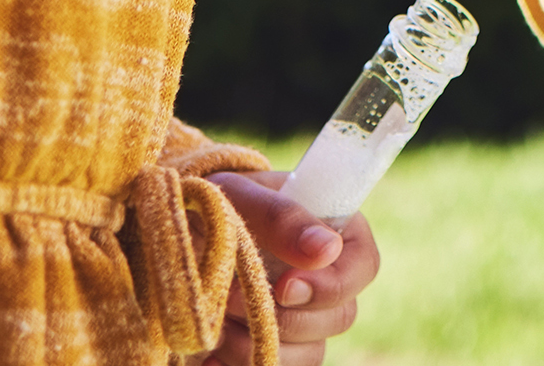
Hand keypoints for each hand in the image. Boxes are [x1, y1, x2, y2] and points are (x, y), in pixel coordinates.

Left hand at [206, 169, 376, 365]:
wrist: (180, 235)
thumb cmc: (216, 202)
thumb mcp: (240, 195)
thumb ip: (282, 217)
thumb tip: (328, 249)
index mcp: (337, 231)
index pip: (363, 267)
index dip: (330, 286)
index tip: (284, 288)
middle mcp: (329, 279)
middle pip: (339, 317)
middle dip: (283, 316)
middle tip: (233, 298)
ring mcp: (306, 317)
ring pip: (310, 353)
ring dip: (259, 344)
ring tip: (218, 323)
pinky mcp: (278, 347)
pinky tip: (212, 356)